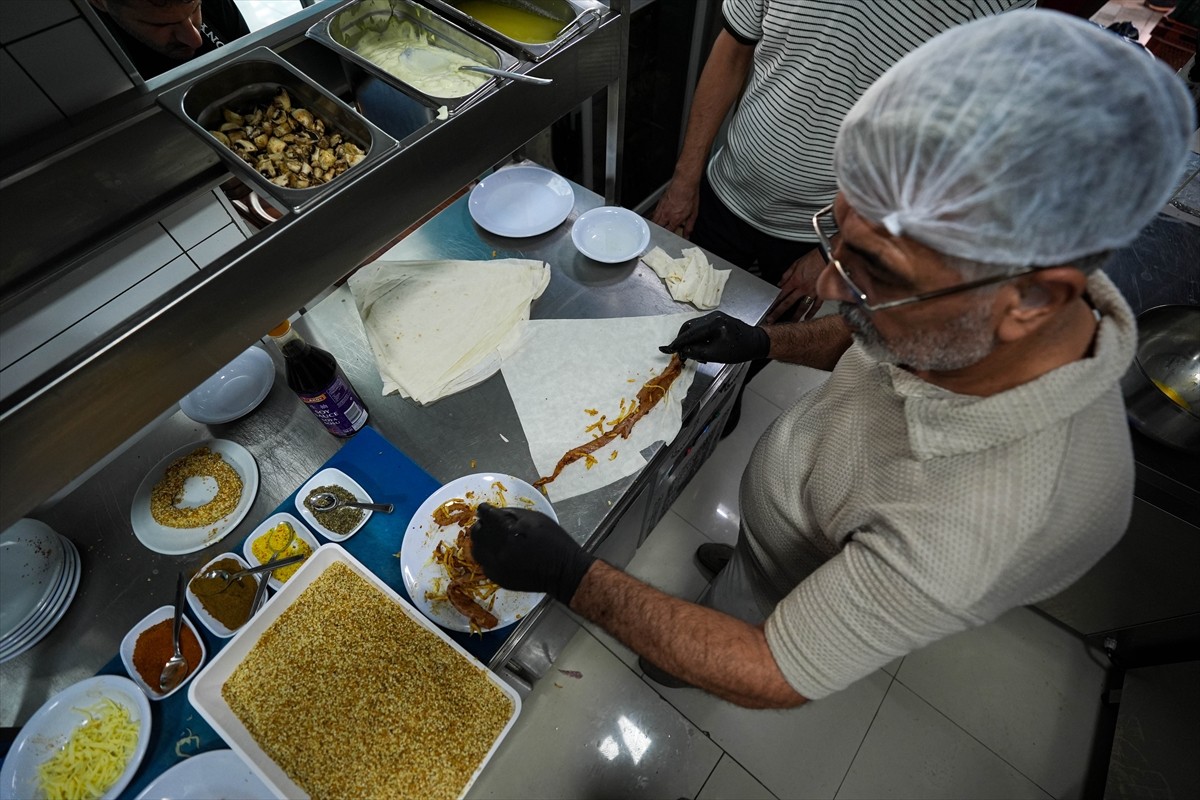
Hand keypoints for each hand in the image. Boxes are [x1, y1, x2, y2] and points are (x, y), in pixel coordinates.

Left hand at [470, 503, 595, 604]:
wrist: (563, 571)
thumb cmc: (554, 541)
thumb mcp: (536, 518)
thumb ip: (512, 513)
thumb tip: (494, 513)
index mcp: (508, 531)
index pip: (486, 515)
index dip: (485, 510)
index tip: (486, 509)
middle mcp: (498, 550)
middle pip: (476, 533)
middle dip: (481, 525)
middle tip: (489, 524)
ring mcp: (496, 567)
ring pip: (476, 550)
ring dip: (482, 542)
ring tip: (492, 539)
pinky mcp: (498, 579)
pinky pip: (484, 564)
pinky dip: (488, 556)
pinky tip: (498, 553)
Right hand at [650, 178, 700, 237]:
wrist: (684, 182)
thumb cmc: (689, 195)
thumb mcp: (693, 213)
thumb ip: (689, 226)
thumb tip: (687, 235)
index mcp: (675, 219)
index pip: (668, 233)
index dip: (668, 238)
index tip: (669, 240)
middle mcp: (666, 215)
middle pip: (658, 229)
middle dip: (658, 234)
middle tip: (660, 237)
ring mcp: (661, 209)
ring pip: (654, 221)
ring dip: (655, 227)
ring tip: (655, 231)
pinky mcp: (659, 203)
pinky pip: (653, 214)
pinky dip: (654, 218)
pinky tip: (656, 219)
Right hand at [659, 311, 769, 362]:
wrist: (756, 342)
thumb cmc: (739, 350)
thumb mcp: (717, 354)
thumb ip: (697, 352)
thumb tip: (682, 351)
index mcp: (714, 324)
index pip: (690, 333)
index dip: (677, 342)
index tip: (665, 349)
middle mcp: (712, 316)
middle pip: (689, 327)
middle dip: (682, 340)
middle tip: (679, 353)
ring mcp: (715, 316)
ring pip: (694, 327)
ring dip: (689, 339)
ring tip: (691, 353)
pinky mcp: (717, 319)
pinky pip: (701, 327)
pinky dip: (697, 337)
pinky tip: (700, 347)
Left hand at [765, 249, 826, 322]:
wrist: (829, 257)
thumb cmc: (815, 258)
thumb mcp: (796, 263)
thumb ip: (787, 274)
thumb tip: (780, 282)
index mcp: (795, 280)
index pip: (781, 294)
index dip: (774, 302)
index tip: (769, 309)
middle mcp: (803, 288)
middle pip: (788, 303)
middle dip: (779, 312)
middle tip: (772, 320)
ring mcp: (812, 292)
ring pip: (802, 307)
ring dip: (795, 317)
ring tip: (790, 323)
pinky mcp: (822, 294)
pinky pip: (816, 306)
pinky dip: (812, 313)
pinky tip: (807, 318)